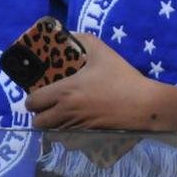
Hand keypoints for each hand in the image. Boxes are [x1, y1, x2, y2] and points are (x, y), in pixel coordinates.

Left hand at [26, 33, 170, 130]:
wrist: (143, 105)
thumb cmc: (121, 78)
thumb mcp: (103, 53)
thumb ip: (84, 40)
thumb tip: (70, 35)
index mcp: (65, 92)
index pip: (33, 102)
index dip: (34, 98)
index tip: (42, 92)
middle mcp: (65, 113)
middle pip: (38, 122)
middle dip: (41, 114)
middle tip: (51, 105)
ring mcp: (75, 128)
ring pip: (51, 132)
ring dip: (53, 124)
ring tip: (64, 114)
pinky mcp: (86, 138)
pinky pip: (66, 140)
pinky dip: (66, 135)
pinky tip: (77, 125)